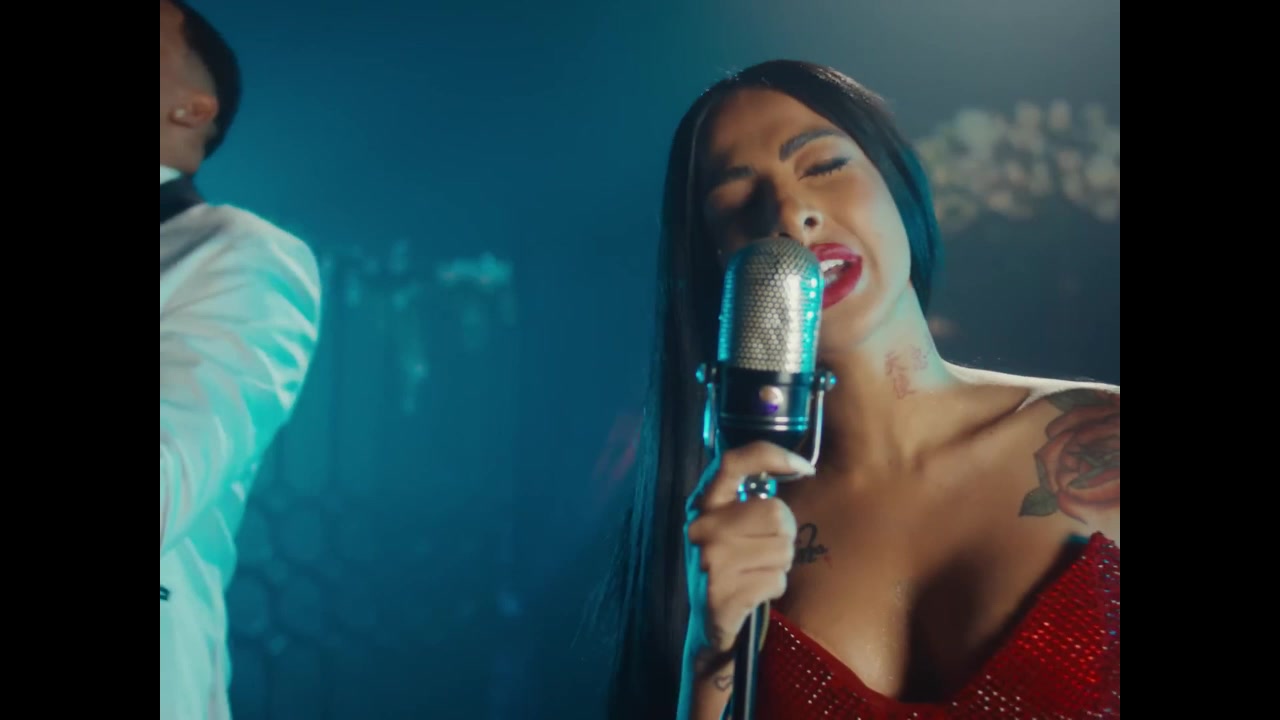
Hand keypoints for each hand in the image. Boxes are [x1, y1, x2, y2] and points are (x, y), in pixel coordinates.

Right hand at [683, 441, 813, 659]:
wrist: (709, 623)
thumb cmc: (733, 566)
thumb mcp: (732, 525)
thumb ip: (752, 497)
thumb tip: (799, 467)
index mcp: (704, 503)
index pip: (735, 462)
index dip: (773, 456)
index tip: (805, 468)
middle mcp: (702, 527)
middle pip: (777, 513)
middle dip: (785, 535)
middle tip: (767, 551)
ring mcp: (709, 561)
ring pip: (782, 549)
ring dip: (780, 564)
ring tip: (757, 572)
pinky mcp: (720, 594)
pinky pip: (776, 580)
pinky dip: (774, 588)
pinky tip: (755, 594)